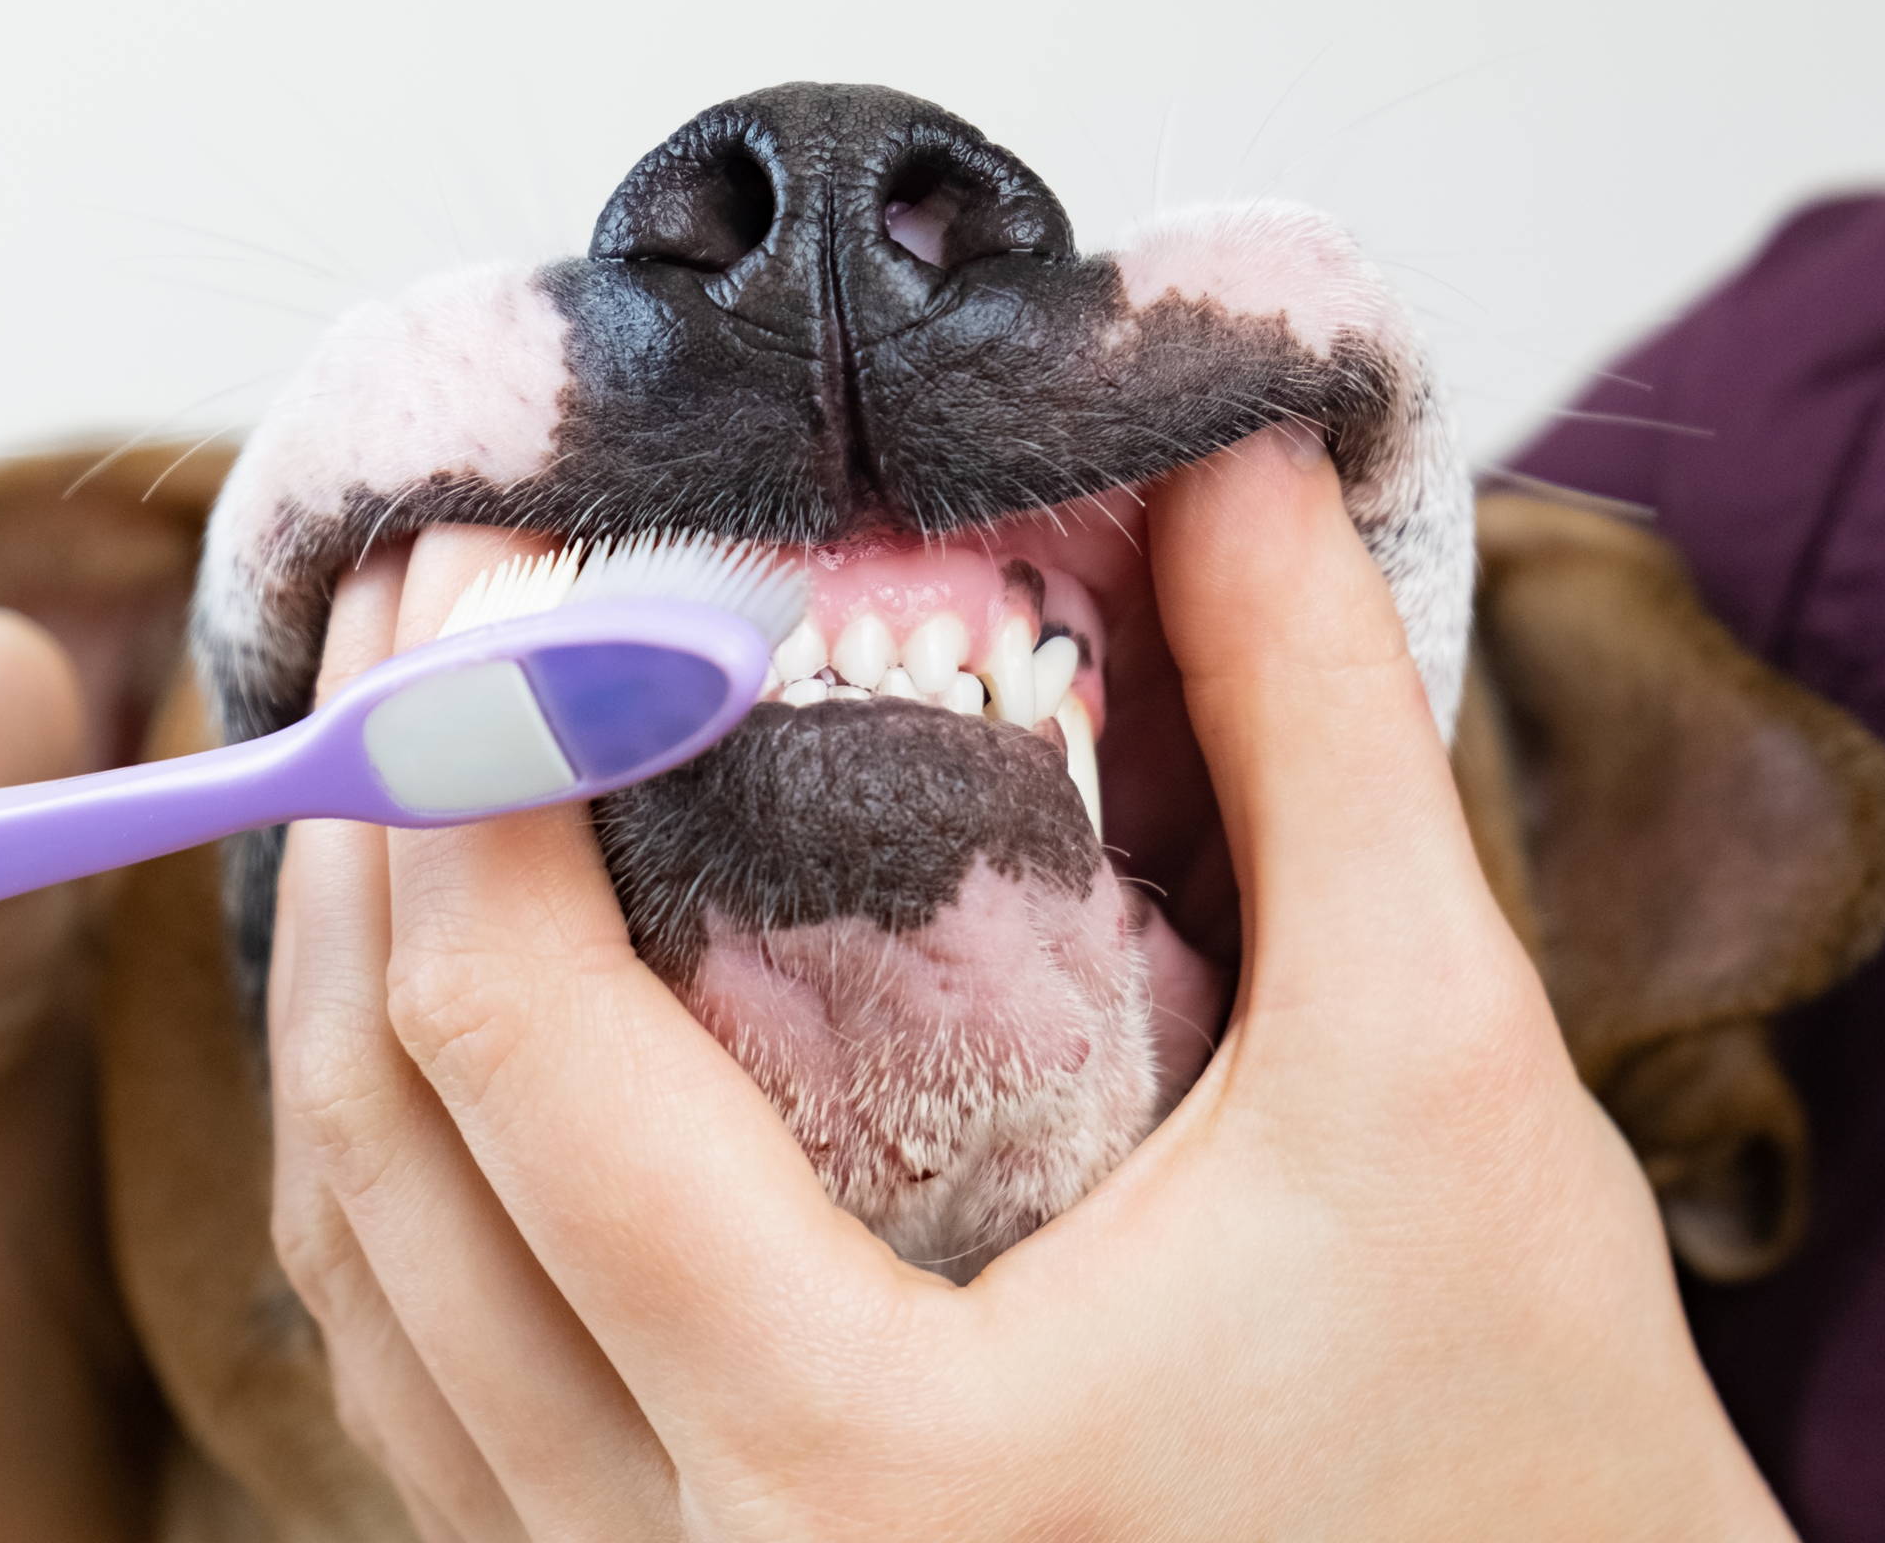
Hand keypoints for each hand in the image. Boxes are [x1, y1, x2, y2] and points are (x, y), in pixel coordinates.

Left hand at [266, 435, 1793, 1539]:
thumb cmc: (1533, 1461)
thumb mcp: (1439, 1071)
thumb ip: (1318, 726)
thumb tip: (1218, 444)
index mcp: (855, 1463)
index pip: (518, 1051)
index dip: (466, 755)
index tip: (483, 554)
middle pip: (378, 1154)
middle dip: (361, 837)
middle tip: (410, 603)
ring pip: (361, 1285)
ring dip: (351, 1001)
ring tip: (413, 758)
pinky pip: (427, 1384)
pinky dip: (411, 1169)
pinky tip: (469, 1000)